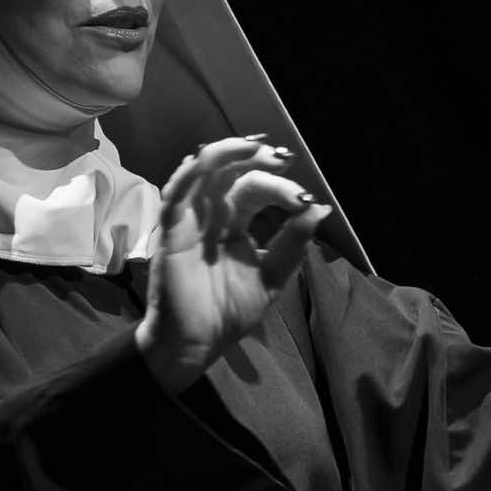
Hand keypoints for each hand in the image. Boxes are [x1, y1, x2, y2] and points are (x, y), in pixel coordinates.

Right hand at [135, 136, 332, 391]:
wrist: (196, 344)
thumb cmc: (228, 312)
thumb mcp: (272, 277)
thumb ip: (292, 244)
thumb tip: (320, 209)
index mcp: (236, 223)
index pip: (256, 190)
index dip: (279, 187)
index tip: (304, 200)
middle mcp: (213, 214)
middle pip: (233, 174)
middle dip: (257, 160)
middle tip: (282, 158)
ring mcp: (190, 219)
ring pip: (202, 173)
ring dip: (225, 153)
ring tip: (252, 146)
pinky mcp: (170, 231)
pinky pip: (176, 195)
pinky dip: (187, 174)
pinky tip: (203, 160)